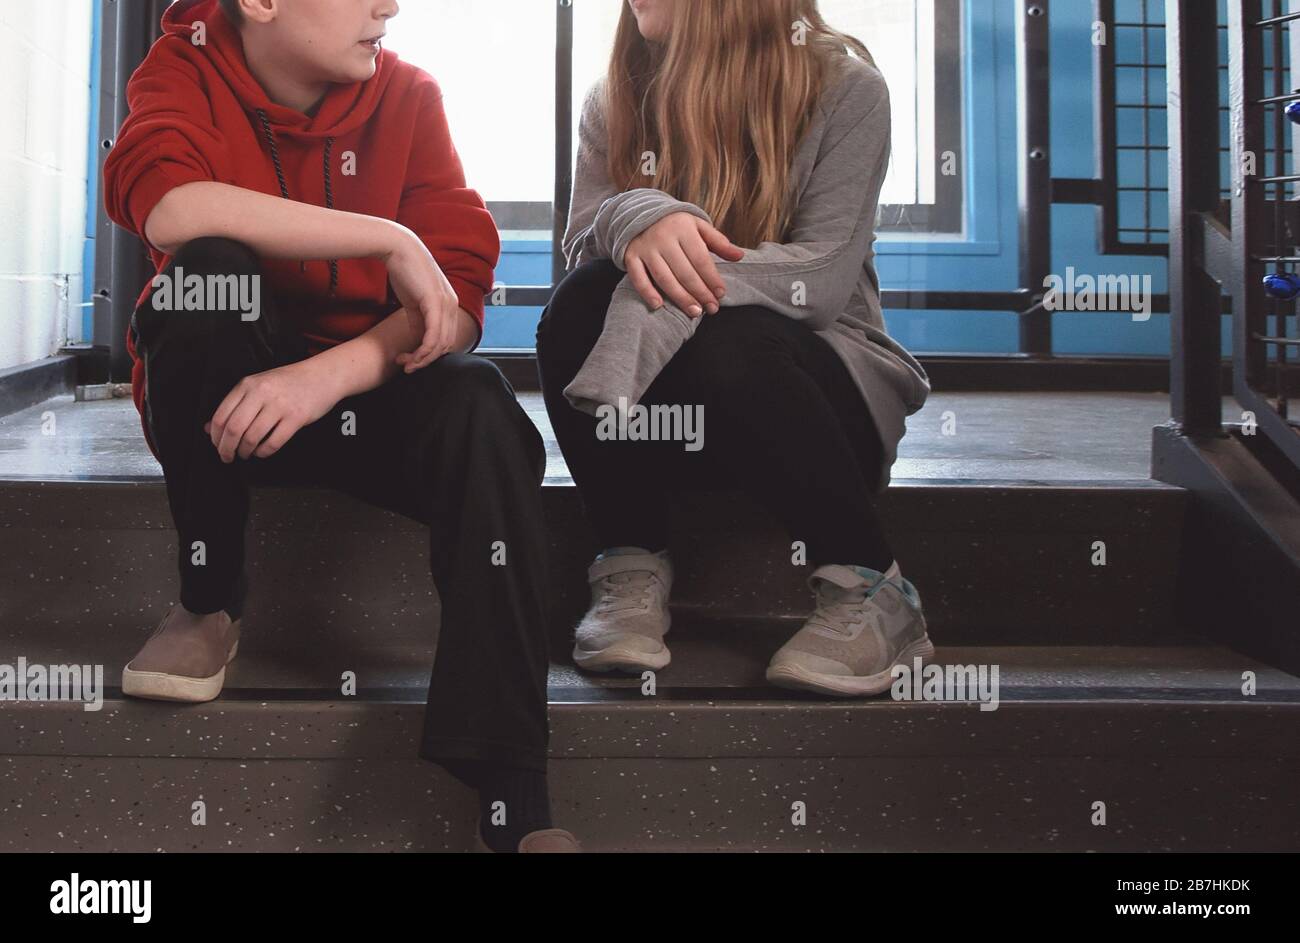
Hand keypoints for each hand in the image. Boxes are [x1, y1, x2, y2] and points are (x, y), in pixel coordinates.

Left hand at [205, 359, 339, 461]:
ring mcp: (280, 406)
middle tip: (227, 457)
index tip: (217, 445)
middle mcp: (262, 393)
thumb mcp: (258, 386)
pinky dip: (264, 452)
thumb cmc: (289, 382)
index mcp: (248, 385)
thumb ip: (235, 405)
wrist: (322, 376)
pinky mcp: (296, 418)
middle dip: (226, 448)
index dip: (215, 436)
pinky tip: (262, 451)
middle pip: (234, 429)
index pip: (222, 415)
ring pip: (252, 437)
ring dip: (245, 451)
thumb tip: (210, 428)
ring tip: (246, 454)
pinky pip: (273, 442)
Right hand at [382, 227, 461, 371]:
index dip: (430, 354)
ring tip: (405, 363)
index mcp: (450, 304)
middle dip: (426, 361)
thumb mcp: (414, 300)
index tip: (411, 360)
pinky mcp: (435, 302)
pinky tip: (409, 355)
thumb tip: (418, 338)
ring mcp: (446, 304)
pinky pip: (433, 335)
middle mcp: (452, 305)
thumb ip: (419, 319)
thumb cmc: (404, 271)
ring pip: (440, 344)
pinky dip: (422, 350)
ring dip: (422, 359)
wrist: (398, 247)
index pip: (446, 338)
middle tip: (407, 367)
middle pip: (445, 345)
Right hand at [624, 213, 744, 316]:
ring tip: (694, 312)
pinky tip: (659, 306)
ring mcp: (646, 248)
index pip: (700, 258)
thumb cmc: (676, 225)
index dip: (712, 278)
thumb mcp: (698, 226)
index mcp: (683, 229)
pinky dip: (647, 292)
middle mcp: (663, 238)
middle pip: (684, 271)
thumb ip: (718, 242)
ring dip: (680, 297)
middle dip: (700, 292)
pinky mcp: (631, 256)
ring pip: (664, 277)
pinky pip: (638, 277)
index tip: (721, 294)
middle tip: (711, 309)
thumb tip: (740, 256)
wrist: (640, 213)